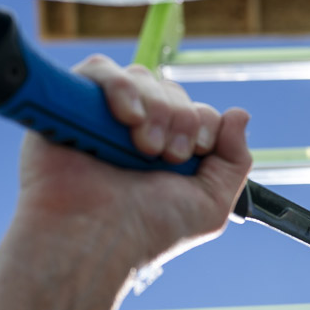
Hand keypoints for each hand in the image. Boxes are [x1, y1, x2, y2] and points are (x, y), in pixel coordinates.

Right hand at [10, 54, 252, 275]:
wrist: (97, 240)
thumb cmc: (147, 230)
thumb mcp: (210, 202)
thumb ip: (234, 160)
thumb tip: (239, 114)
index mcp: (168, 147)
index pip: (196, 109)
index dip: (202, 124)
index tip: (191, 154)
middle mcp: (136, 128)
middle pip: (171, 90)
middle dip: (180, 119)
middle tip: (165, 156)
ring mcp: (103, 116)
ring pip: (141, 77)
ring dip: (155, 108)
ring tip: (143, 146)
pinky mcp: (70, 106)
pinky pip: (99, 69)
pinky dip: (119, 85)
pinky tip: (127, 116)